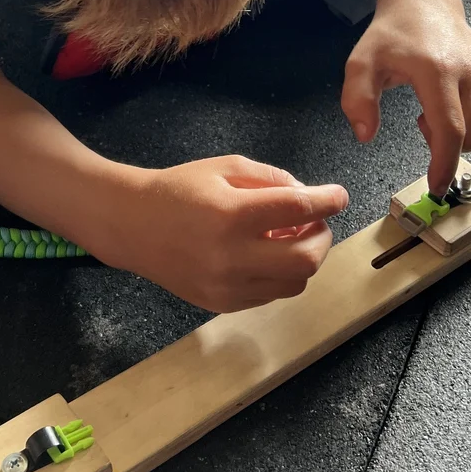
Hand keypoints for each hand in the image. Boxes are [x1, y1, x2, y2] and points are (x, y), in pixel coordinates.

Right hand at [105, 156, 348, 312]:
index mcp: (231, 214)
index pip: (298, 210)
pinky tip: (269, 255)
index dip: (328, 201)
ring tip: (291, 237)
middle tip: (316, 221)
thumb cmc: (179, 189)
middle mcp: (232, 256)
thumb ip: (271, 178)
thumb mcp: (225, 168)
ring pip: (295, 283)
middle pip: (306, 258)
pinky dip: (281, 275)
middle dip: (322, 237)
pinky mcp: (221, 304)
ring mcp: (227, 286)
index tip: (339, 196)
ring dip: (305, 259)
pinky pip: (271, 295)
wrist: (132, 226)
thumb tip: (308, 197)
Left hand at [341, 0, 470, 197]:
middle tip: (420, 123)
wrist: (424, 1)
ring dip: (461, 138)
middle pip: (470, 138)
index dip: (445, 164)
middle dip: (445, 148)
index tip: (436, 186)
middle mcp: (470, 72)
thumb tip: (365, 135)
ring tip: (435, 113)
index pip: (450, 130)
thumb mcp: (361, 63)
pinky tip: (450, 106)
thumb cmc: (391, 34)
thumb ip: (357, 100)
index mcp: (437, 71)